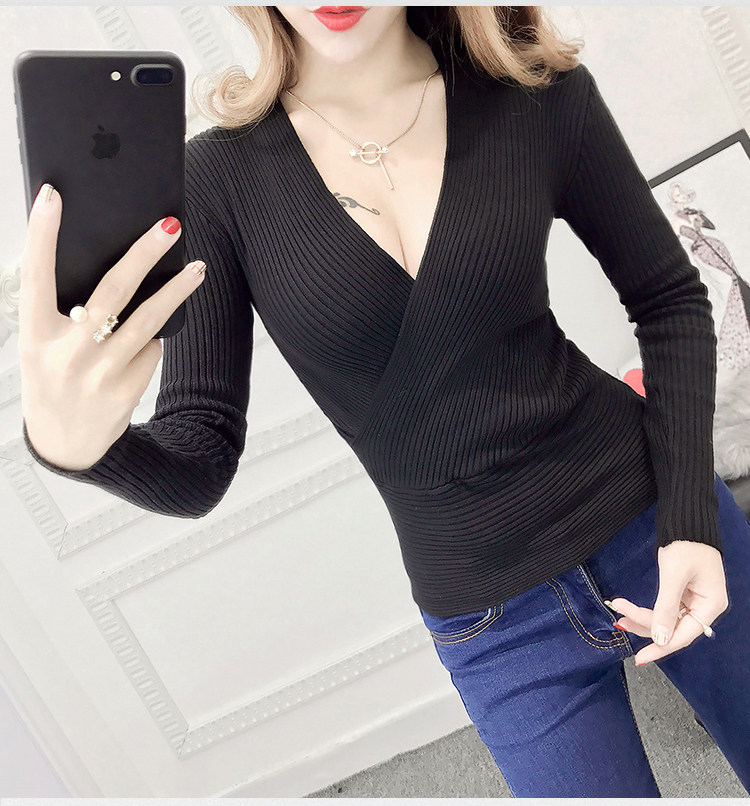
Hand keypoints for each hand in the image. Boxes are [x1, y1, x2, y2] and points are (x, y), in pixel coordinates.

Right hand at [19, 182, 206, 470]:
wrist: (66, 444)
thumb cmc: (52, 381)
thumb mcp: (42, 347)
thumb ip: (62, 312)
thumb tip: (117, 269)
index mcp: (35, 335)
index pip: (36, 276)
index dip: (41, 235)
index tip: (52, 197)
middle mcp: (66, 353)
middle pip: (112, 292)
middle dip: (143, 253)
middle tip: (168, 225)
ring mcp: (99, 374)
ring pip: (148, 320)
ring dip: (177, 290)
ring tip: (198, 267)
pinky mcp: (126, 389)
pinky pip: (150, 349)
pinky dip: (151, 340)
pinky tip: (142, 344)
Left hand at [607, 540, 726, 665]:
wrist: (686, 520)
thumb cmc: (685, 544)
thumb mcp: (674, 575)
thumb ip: (666, 608)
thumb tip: (660, 638)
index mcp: (710, 605)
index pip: (684, 635)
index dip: (661, 647)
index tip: (640, 657)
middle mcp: (705, 606)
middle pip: (673, 628)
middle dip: (646, 627)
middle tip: (620, 622)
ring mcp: (694, 599)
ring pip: (667, 619)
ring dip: (643, 618)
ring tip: (620, 615)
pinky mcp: (684, 592)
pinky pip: (666, 608)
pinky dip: (648, 609)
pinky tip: (630, 609)